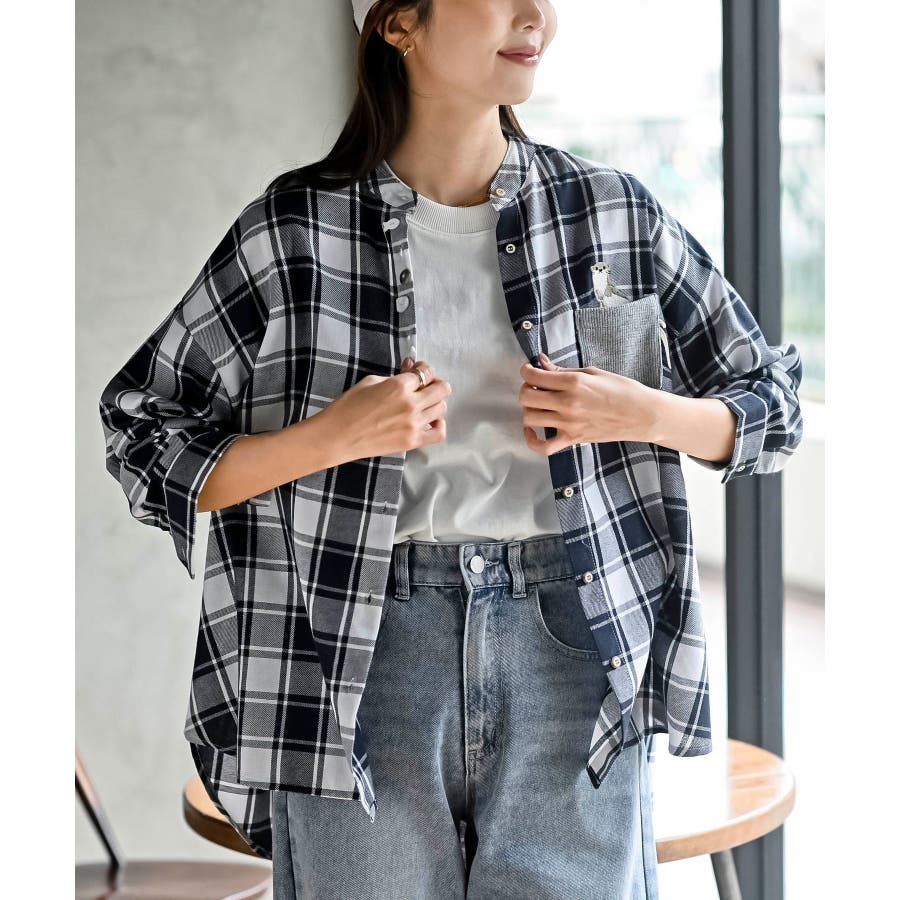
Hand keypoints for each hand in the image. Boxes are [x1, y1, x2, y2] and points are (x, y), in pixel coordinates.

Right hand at [319, 357, 451, 463]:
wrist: (337, 436)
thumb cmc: (348, 406)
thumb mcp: (370, 382)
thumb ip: (394, 377)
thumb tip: (409, 371)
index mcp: (399, 385)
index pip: (426, 372)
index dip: (424, 369)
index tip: (418, 370)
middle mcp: (411, 403)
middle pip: (441, 389)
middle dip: (435, 384)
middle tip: (426, 386)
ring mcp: (413, 424)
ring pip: (441, 408)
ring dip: (436, 403)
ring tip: (425, 404)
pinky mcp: (412, 441)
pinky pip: (439, 433)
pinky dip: (439, 425)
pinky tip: (430, 421)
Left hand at [519, 352, 660, 454]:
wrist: (642, 414)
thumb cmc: (622, 389)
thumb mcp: (593, 372)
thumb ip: (563, 370)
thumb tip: (541, 362)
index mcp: (574, 382)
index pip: (533, 376)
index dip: (526, 371)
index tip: (530, 370)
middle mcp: (568, 403)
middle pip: (526, 397)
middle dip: (526, 389)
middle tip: (535, 387)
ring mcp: (569, 423)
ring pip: (530, 418)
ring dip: (529, 409)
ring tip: (540, 405)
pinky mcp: (573, 439)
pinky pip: (543, 446)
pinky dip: (532, 440)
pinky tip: (532, 430)